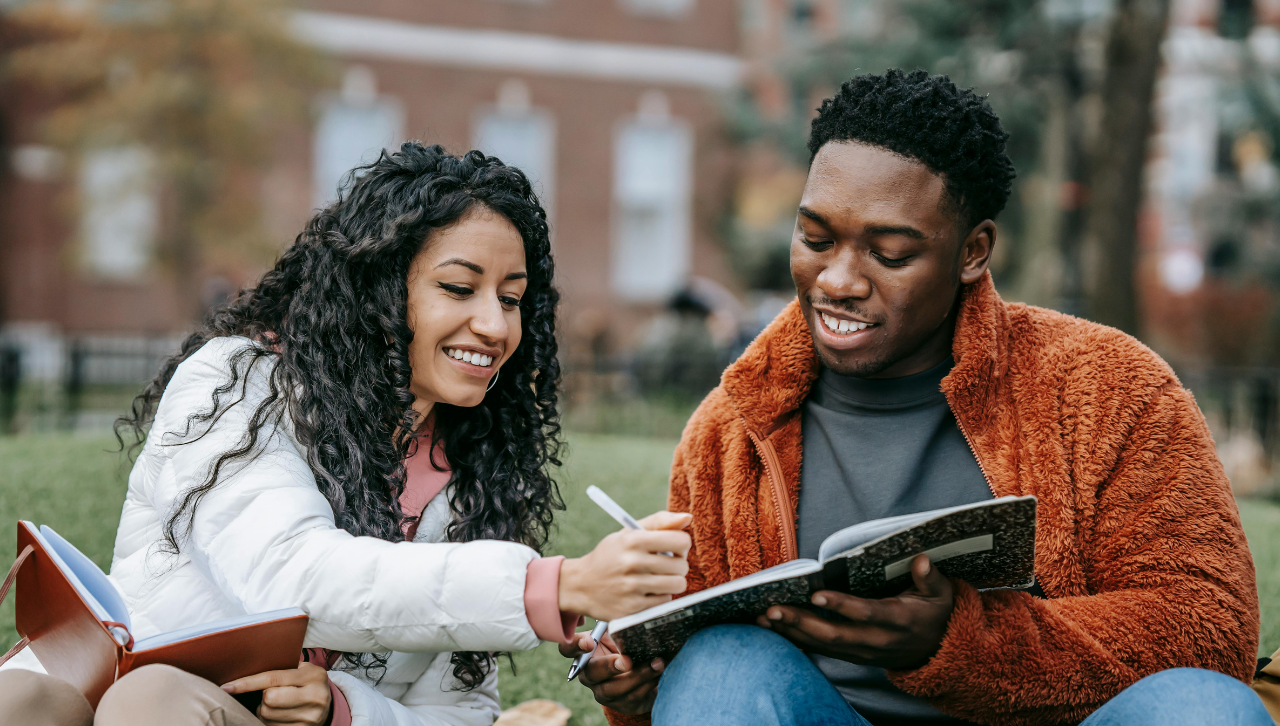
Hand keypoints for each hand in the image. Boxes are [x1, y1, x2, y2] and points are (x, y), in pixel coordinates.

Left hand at [222, 662, 332, 725]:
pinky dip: (269, 720)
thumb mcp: (302, 668)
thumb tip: (245, 670)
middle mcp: (315, 697)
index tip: (227, 687)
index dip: (247, 683)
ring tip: (276, 703)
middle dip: (262, 697)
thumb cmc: (307, 681)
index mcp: (313, 676)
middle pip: (269, 700)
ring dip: (264, 709)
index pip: (273, 679)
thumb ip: (282, 667)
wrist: (328, 702)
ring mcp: (310, 717)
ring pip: (268, 715)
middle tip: (268, 693)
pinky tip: (279, 714)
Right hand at [559, 511, 691, 621]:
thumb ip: (659, 522)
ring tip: (659, 579)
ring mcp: (631, 587)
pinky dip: (660, 597)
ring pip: (677, 585)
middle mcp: (632, 562)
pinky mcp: (632, 608)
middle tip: (665, 565)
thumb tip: (687, 517)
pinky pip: (664, 602)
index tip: (673, 548)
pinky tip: (647, 592)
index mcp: (633, 540)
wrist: (580, 585)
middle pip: (681, 565)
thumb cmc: (611, 556)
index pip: (680, 541)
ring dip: (672, 582)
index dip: (681, 544)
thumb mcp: (628, 533)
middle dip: (678, 565)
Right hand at [559, 629, 663, 714]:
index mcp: (584, 652)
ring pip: (613, 689)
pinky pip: (631, 697)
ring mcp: (602, 691)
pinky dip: (648, 683)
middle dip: (609, 667)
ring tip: (656, 663)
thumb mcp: (618, 634)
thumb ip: (617, 626)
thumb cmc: (624, 646)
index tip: (590, 642)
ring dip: (636, 676)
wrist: (641, 672)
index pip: (568, 649)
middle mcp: (588, 674)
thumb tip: (631, 616)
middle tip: (627, 660)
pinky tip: (659, 671)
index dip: (575, 646)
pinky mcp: (620, 704)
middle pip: (591, 673)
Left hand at [757, 554, 953, 669]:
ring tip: (764, 617)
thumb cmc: (935, 615)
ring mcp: (864, 651)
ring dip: (792, 632)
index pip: (866, 613)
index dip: (841, 605)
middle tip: (773, 608)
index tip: (816, 593)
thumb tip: (920, 559)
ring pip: (823, 645)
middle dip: (801, 622)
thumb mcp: (942, 595)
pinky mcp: (854, 656)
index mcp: (898, 620)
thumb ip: (931, 578)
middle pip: (835, 635)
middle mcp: (878, 640)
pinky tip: (774, 629)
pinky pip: (822, 650)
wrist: (937, 652)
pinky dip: (797, 640)